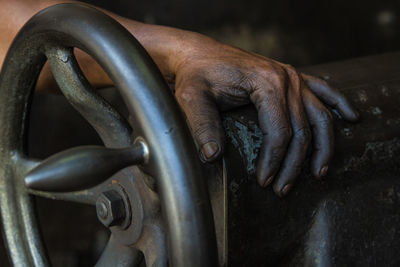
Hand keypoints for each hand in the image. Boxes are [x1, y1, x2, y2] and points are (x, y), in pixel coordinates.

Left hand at [173, 35, 358, 195]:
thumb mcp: (192, 99)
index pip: (279, 131)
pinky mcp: (291, 77)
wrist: (198, 54)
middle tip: (283, 189)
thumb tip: (213, 157)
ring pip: (320, 116)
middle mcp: (286, 78)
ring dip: (323, 146)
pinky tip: (351, 118)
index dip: (274, 161)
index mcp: (266, 83)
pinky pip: (324, 90)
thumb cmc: (196, 74)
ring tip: (319, 172)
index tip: (264, 182)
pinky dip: (339, 104)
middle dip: (295, 164)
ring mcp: (292, 76)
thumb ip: (202, 126)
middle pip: (302, 129)